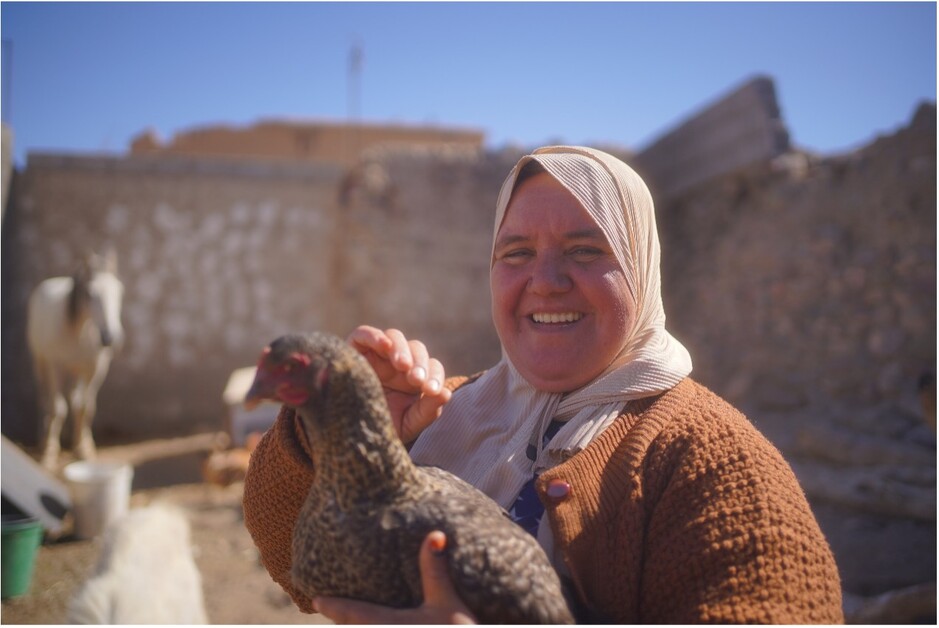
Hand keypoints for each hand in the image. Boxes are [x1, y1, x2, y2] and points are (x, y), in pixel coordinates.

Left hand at [313, 531, 474, 623]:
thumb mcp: (448, 602)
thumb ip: (436, 570)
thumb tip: (434, 535)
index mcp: (391, 624)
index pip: (354, 614)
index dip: (334, 607)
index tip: (315, 601)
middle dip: (342, 622)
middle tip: (329, 612)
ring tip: (351, 622)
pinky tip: (381, 625)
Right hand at [347, 326, 450, 443]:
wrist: (348, 436)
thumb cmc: (381, 427)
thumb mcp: (408, 423)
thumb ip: (428, 411)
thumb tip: (445, 394)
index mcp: (414, 378)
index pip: (432, 367)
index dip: (435, 376)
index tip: (431, 391)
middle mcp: (397, 363)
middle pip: (416, 348)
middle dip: (420, 363)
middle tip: (416, 380)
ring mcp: (376, 354)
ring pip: (395, 337)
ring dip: (402, 349)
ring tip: (402, 366)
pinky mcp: (354, 350)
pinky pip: (364, 333)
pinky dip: (374, 336)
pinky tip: (384, 346)